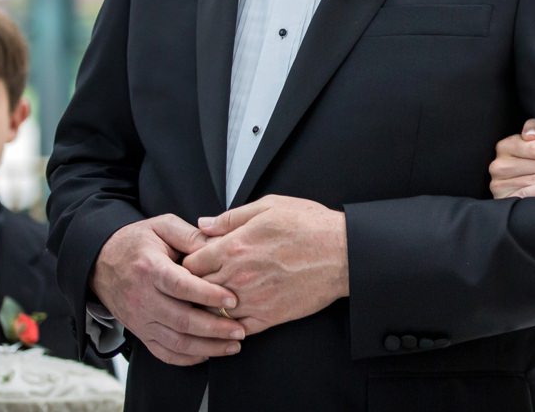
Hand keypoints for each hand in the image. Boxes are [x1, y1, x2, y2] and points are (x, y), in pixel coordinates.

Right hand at [90, 215, 244, 365]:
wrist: (100, 262)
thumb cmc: (137, 242)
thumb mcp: (162, 226)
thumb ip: (191, 235)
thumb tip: (220, 244)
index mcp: (150, 269)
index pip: (180, 286)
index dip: (208, 295)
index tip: (232, 299)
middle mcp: (143, 298)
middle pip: (181, 320)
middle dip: (214, 328)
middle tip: (241, 329)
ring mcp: (140, 319)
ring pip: (175, 341)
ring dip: (206, 347)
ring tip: (233, 345)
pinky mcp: (140, 331)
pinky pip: (162, 352)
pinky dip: (186, 358)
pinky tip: (208, 353)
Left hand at [183, 195, 348, 336]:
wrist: (344, 253)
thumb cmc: (311, 226)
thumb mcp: (271, 206)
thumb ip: (232, 216)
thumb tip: (203, 224)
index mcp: (235, 246)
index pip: (190, 262)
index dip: (191, 261)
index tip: (199, 261)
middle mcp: (238, 275)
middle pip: (195, 288)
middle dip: (195, 284)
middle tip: (204, 280)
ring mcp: (252, 298)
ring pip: (211, 311)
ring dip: (211, 305)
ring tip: (219, 297)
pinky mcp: (268, 317)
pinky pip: (234, 328)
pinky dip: (229, 324)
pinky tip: (236, 314)